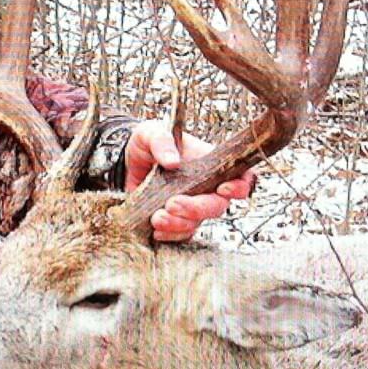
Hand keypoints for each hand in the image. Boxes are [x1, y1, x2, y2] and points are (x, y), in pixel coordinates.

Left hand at [124, 121, 254, 241]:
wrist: (128, 165)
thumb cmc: (145, 145)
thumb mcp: (149, 134)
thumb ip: (161, 141)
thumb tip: (172, 161)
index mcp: (207, 163)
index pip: (239, 176)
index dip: (239, 186)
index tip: (223, 188)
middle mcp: (205, 187)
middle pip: (217, 205)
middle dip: (197, 208)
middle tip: (172, 204)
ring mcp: (192, 205)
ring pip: (198, 222)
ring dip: (179, 224)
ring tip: (157, 217)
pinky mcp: (178, 220)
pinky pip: (182, 234)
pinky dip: (171, 235)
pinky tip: (156, 229)